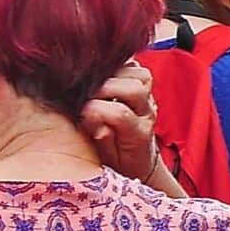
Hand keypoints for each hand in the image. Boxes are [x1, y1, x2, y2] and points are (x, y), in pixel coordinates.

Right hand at [77, 60, 166, 183]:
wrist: (140, 161)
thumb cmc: (119, 161)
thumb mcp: (106, 161)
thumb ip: (101, 140)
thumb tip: (93, 120)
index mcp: (137, 135)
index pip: (120, 113)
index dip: (95, 109)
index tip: (81, 113)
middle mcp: (147, 114)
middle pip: (133, 88)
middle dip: (103, 88)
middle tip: (86, 97)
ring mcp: (149, 100)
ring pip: (139, 75)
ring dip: (115, 76)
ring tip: (97, 87)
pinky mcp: (146, 89)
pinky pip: (138, 69)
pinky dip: (120, 68)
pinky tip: (105, 78)